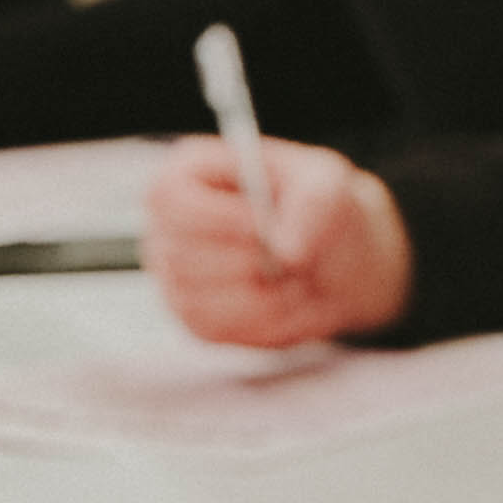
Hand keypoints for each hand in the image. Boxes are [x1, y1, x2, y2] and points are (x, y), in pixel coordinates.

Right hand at [142, 132, 412, 345]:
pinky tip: (286, 299)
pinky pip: (216, 329)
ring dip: (264, 295)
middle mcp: (170, 226)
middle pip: (183, 257)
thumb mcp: (329, 184)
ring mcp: (175, 277)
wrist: (334, 260)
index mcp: (191, 173)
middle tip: (292, 255)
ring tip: (297, 276)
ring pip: (200, 300)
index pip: (168, 196)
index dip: (214, 217)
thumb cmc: (320, 209)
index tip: (262, 226)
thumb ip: (313, 204)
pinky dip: (264, 321)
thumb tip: (285, 250)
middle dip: (250, 262)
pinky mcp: (194, 319)